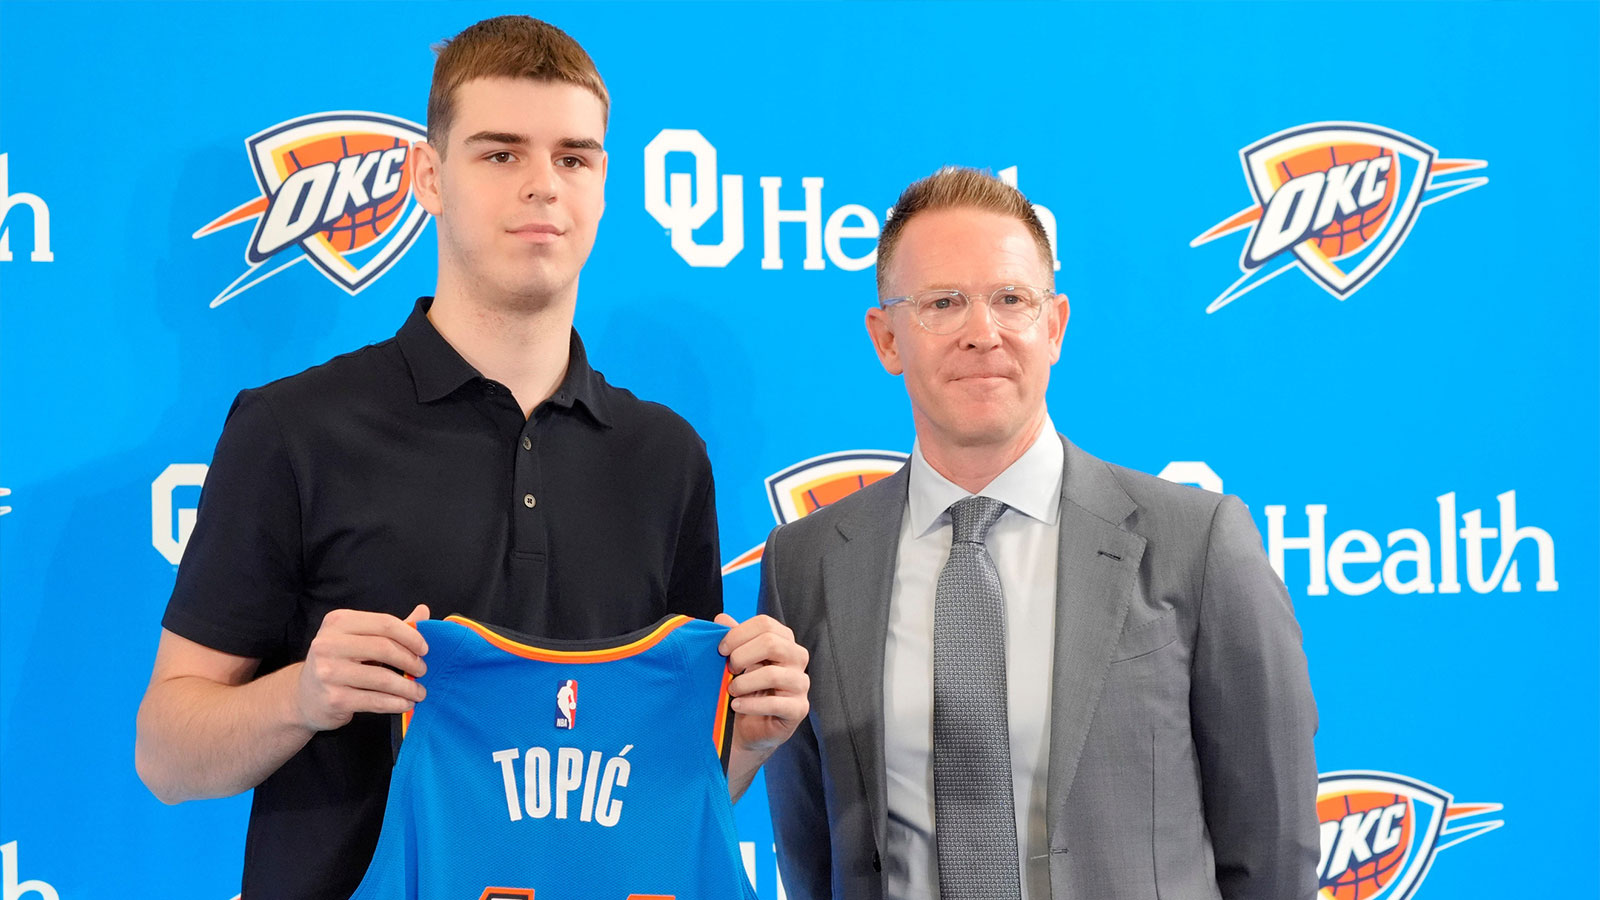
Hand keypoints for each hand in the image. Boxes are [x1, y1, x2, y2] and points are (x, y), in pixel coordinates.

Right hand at [295, 605, 429, 730]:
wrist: (305, 696)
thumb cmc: (339, 662)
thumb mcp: (359, 638)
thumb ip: (390, 628)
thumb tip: (424, 612)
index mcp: (338, 622)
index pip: (384, 623)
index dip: (411, 636)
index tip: (425, 649)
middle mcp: (328, 644)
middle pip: (384, 648)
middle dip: (411, 661)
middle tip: (422, 670)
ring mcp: (329, 672)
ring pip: (382, 678)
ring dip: (408, 687)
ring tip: (419, 692)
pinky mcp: (334, 699)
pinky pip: (375, 700)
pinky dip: (396, 703)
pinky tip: (406, 704)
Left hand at [715, 613, 809, 754]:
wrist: (747, 726)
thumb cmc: (744, 689)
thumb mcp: (736, 661)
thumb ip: (732, 639)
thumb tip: (721, 618)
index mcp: (784, 641)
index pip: (765, 624)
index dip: (738, 633)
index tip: (721, 649)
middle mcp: (797, 658)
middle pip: (771, 643)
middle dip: (741, 656)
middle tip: (729, 670)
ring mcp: (801, 684)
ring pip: (772, 674)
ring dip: (743, 683)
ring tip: (731, 690)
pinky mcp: (799, 709)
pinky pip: (775, 703)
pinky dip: (750, 704)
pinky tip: (737, 705)